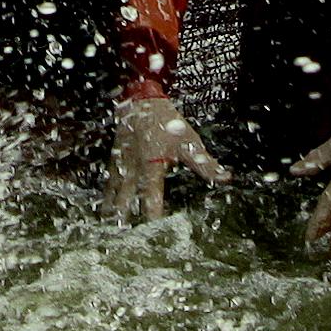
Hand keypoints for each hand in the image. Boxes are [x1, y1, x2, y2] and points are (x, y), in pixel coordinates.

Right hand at [111, 95, 226, 218]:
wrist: (143, 99)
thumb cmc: (168, 122)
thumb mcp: (189, 142)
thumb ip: (205, 164)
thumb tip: (225, 178)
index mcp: (152, 162)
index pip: (152, 191)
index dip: (152, 209)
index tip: (153, 225)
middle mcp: (134, 164)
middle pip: (126, 193)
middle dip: (123, 212)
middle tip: (120, 231)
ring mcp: (122, 160)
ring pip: (114, 187)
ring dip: (111, 206)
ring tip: (108, 223)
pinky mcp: (115, 156)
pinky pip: (109, 178)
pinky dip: (107, 193)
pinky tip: (105, 205)